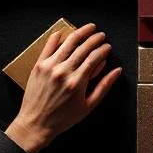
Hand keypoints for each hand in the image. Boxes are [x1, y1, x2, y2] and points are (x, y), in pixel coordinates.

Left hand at [5, 24, 120, 152]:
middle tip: (101, 35)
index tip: (107, 47)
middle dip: (95, 39)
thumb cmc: (62, 118)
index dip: (103, 49)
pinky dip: (56, 37)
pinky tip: (63, 32)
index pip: (94, 58)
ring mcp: (49, 67)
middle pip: (83, 47)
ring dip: (80, 33)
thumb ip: (104, 86)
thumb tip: (116, 71)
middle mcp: (63, 72)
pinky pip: (48, 46)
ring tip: (88, 28)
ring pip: (68, 43)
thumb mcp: (88, 106)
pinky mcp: (38, 66)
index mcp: (77, 82)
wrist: (35, 124)